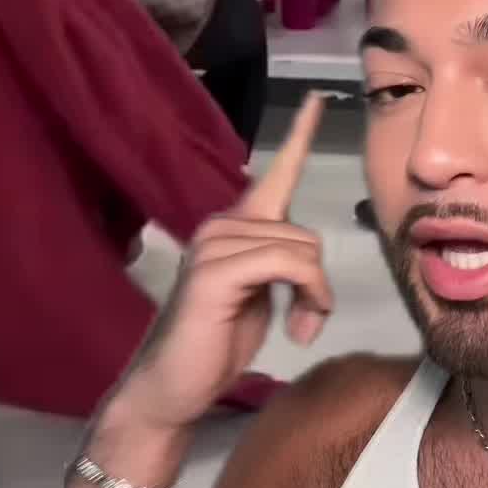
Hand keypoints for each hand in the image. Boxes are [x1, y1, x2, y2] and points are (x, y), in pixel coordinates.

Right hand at [112, 95, 329, 433]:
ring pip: (300, 249)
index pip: (275, 172)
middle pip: (305, 232)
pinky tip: (297, 329)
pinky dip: (306, 296)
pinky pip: (286, 264)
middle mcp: (222, 225)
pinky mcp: (213, 271)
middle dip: (317, 284)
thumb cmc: (215, 344)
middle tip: (307, 322)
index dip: (299, 134)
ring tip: (300, 329)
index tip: (317, 99)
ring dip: (314, 296)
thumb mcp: (261, 298)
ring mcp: (213, 245)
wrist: (170, 388)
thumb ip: (283, 266)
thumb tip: (311, 262)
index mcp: (235, 227)